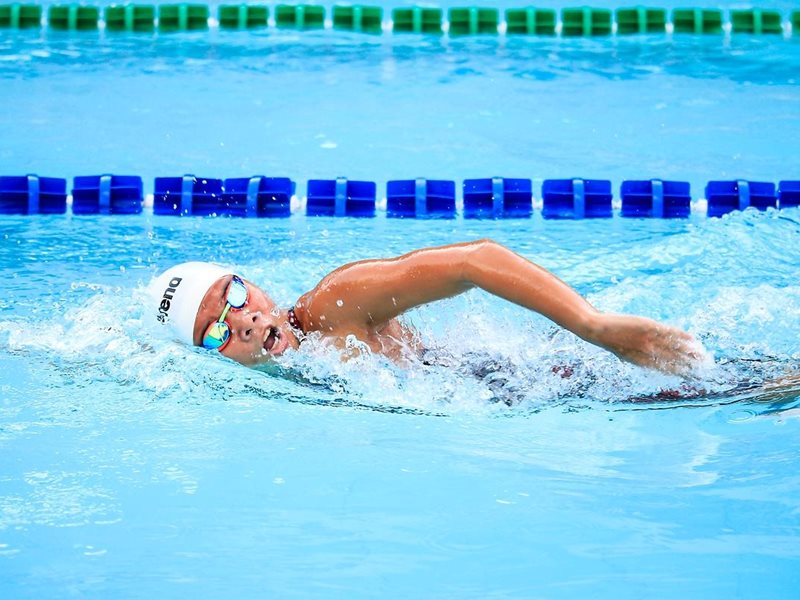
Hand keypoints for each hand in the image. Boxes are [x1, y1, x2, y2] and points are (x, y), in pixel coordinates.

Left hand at [586, 313, 706, 375]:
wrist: (597, 330)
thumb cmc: (611, 342)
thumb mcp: (626, 354)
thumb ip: (640, 358)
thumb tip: (653, 362)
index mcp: (642, 363)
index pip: (667, 370)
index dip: (682, 373)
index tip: (694, 376)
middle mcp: (647, 353)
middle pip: (674, 361)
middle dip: (691, 365)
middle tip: (705, 367)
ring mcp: (648, 340)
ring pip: (675, 348)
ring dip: (691, 352)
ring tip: (703, 355)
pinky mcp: (648, 326)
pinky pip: (668, 332)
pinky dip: (681, 336)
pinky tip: (691, 339)